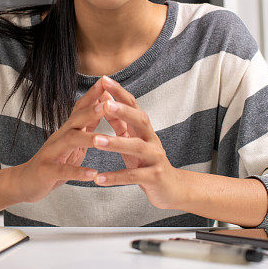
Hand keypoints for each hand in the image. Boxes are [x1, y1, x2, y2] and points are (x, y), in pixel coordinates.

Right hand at [13, 77, 111, 202]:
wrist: (25, 182)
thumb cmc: (53, 161)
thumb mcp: (71, 142)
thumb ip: (84, 126)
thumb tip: (101, 106)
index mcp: (66, 130)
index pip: (79, 108)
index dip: (92, 94)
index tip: (106, 80)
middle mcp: (58, 137)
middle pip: (75, 120)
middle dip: (92, 111)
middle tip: (108, 104)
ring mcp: (50, 153)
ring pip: (69, 141)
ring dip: (87, 139)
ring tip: (104, 139)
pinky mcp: (46, 172)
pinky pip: (63, 171)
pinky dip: (78, 173)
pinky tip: (93, 174)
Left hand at [91, 76, 183, 209]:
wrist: (172, 188)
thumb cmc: (147, 161)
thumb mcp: (133, 140)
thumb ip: (120, 121)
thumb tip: (105, 99)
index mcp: (144, 129)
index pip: (133, 105)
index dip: (119, 92)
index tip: (104, 80)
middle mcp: (152, 139)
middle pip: (140, 120)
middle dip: (123, 111)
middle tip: (105, 104)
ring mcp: (155, 158)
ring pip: (136, 147)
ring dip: (115, 143)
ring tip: (95, 141)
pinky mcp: (154, 177)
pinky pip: (133, 177)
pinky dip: (115, 177)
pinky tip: (99, 178)